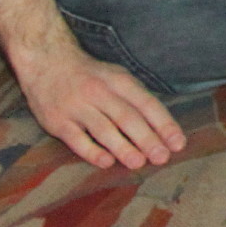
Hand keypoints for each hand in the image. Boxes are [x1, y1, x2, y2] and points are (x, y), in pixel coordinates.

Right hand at [13, 42, 187, 170]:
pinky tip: (106, 162)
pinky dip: (92, 151)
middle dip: (147, 139)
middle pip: (128, 118)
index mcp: (119, 81)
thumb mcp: (117, 77)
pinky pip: (77, 139)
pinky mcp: (57, 121)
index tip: (178, 143)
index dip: (164, 124)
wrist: (47, 62)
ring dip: (123, 147)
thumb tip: (161, 128)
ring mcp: (77, 107)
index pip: (147, 104)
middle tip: (162, 158)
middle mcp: (100, 92)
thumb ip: (136, 99)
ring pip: (104, 129)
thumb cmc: (91, 76)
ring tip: (139, 163)